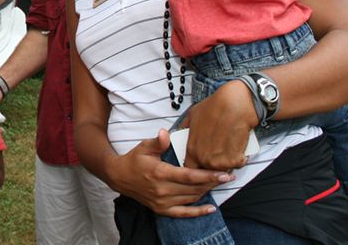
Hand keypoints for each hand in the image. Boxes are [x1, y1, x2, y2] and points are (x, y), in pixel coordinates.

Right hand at [107, 129, 232, 217]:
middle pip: (194, 189)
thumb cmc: (134, 159)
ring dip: (207, 192)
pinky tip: (211, 208)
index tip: (223, 173)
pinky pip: (183, 213)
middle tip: (228, 176)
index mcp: (159, 173)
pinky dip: (198, 212)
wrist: (119, 177)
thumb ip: (157, 142)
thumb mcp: (144, 146)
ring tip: (219, 184)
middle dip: (213, 183)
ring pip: (191, 198)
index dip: (208, 176)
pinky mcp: (161, 209)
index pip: (189, 176)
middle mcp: (162, 190)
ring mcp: (162, 202)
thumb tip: (165, 133)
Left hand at [179, 80, 256, 171]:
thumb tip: (181, 132)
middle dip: (213, 165)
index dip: (196, 166)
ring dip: (227, 162)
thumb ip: (185, 128)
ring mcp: (220, 161)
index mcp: (192, 150)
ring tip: (229, 149)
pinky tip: (239, 147)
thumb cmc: (213, 107)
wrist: (234, 105)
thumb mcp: (192, 115)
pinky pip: (238, 164)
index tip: (202, 162)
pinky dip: (240, 158)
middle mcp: (204, 158)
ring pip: (223, 169)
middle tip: (219, 154)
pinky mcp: (235, 160)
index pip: (190, 168)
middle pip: (208, 171)